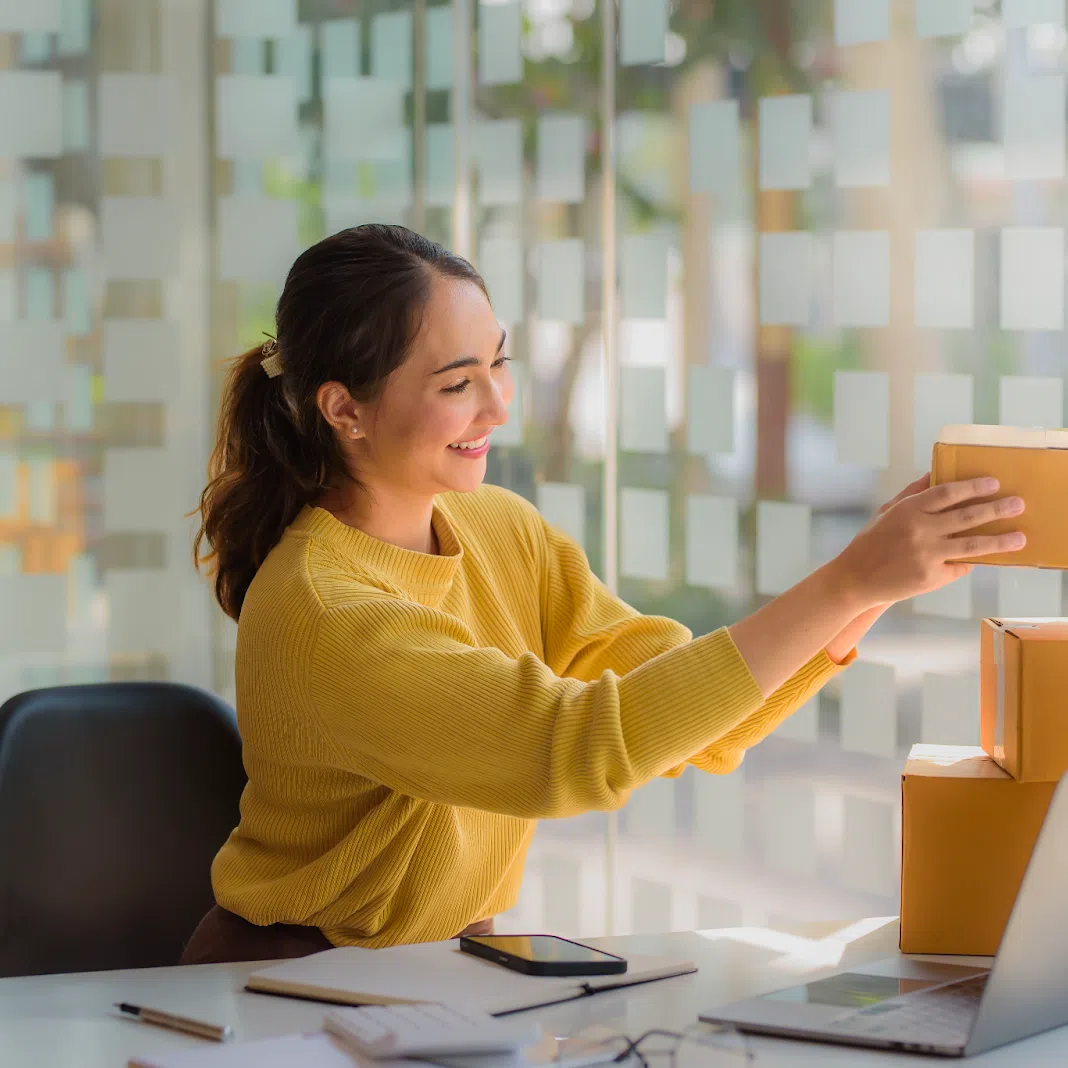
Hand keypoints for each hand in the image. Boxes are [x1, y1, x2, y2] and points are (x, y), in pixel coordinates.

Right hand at [830, 475, 1025, 608]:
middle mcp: (919, 531)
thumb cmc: (870, 542)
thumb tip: (935, 473)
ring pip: (972, 545)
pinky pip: (960, 567)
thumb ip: (912, 493)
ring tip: (1020, 537)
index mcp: (908, 510)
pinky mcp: (931, 577)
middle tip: (1018, 504)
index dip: (972, 487)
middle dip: (996, 509)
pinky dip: (971, 562)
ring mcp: (927, 555)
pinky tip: (986, 558)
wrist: (855, 579)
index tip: (993, 483)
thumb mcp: (887, 512)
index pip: (947, 493)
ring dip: (1000, 541)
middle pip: (967, 517)